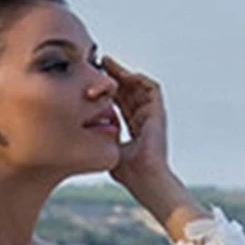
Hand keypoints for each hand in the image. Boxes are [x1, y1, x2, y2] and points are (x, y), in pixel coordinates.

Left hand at [100, 55, 169, 192]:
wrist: (146, 180)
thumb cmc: (129, 174)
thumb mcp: (108, 149)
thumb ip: (101, 136)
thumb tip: (85, 125)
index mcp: (133, 129)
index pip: (119, 103)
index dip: (106, 90)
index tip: (91, 81)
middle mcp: (143, 120)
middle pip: (128, 91)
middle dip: (113, 76)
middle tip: (97, 63)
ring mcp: (152, 116)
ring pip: (138, 87)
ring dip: (123, 74)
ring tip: (107, 64)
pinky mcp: (158, 113)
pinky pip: (151, 88)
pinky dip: (138, 79)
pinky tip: (123, 75)